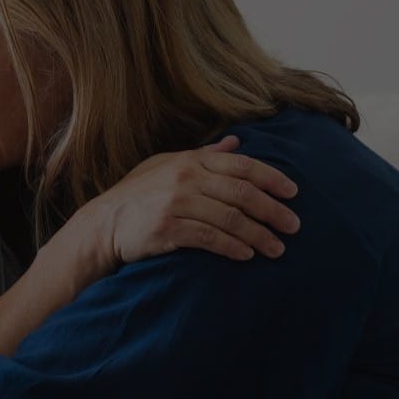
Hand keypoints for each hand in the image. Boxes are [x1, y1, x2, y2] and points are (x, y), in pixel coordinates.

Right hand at [87, 136, 300, 268]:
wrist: (103, 224)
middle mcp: (186, 178)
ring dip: (259, 235)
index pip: (242, 165)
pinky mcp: (167, 229)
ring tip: (277, 249)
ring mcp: (176, 203)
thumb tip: (236, 143)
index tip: (293, 193)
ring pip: (231, 218)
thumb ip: (205, 155)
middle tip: (294, 227)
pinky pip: (210, 239)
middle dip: (273, 211)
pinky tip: (248, 255)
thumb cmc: (139, 195)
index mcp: (192, 161)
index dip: (272, 178)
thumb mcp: (168, 165)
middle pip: (243, 193)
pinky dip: (233, 247)